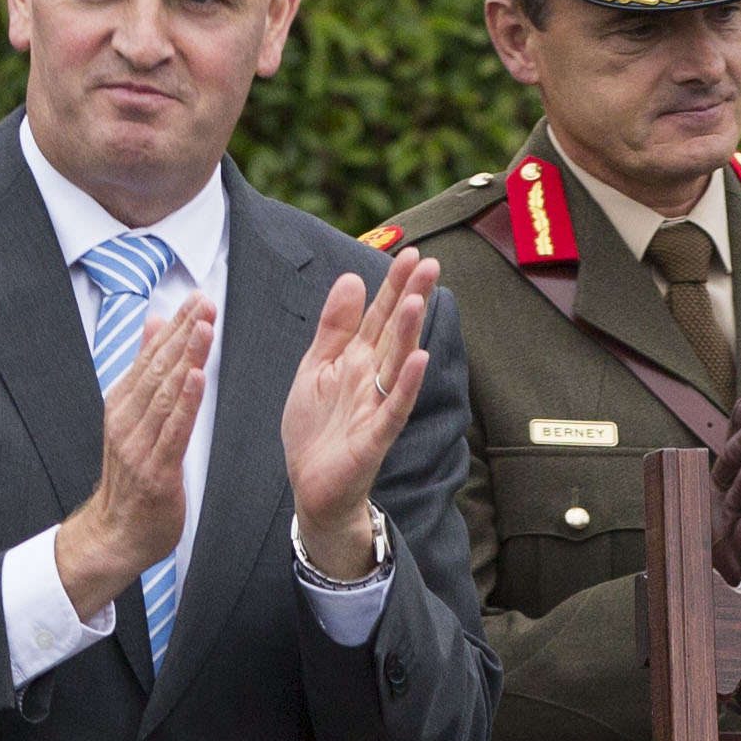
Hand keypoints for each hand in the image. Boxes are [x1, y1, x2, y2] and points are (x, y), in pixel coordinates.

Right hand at [51, 295, 210, 620]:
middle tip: (204, 301)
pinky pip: (172, 430)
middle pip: (158, 368)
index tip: (196, 297)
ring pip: (165, 393)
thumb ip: (145, 371)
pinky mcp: (155, 469)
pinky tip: (196, 377)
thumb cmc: (132, 477)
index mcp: (123, 402)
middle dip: (183, 333)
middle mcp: (127, 418)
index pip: (152, 356)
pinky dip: (185, 402)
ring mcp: (138, 443)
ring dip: (186, 357)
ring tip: (204, 327)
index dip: (175, 326)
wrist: (115, 533)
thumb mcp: (134, 417)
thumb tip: (154, 324)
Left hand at [283, 248, 437, 570]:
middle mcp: (370, 378)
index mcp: (354, 359)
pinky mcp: (375, 437)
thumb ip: (333, 327)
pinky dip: (406, 385)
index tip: (410, 254)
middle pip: (393, 332)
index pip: (378, 315)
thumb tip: (352, 278)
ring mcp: (376, 406)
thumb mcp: (314, 367)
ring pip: (395, 364)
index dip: (392, 285)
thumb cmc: (316, 429)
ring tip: (418, 300)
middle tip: (429, 263)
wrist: (311, 486)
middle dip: (409, 298)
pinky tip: (419, 360)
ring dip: (409, 333)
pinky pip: (394, 407)